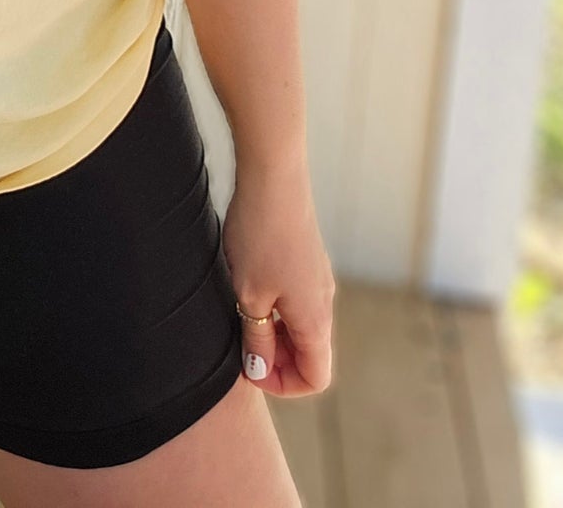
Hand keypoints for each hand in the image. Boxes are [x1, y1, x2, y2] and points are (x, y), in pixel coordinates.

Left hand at [220, 155, 335, 395]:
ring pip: (301, 326)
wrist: (273, 177)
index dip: (282, 384)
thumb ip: (255, 339)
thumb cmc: (260, 235)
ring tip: (239, 310)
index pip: (316, 377)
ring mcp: (317, 279)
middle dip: (275, 358)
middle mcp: (324, 302)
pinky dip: (275, 308)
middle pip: (309, 353)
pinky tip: (247, 285)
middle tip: (238, 341)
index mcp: (316, 319)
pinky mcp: (307, 260)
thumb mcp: (250, 296)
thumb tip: (260, 370)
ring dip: (272, 331)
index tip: (249, 365)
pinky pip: (296, 301)